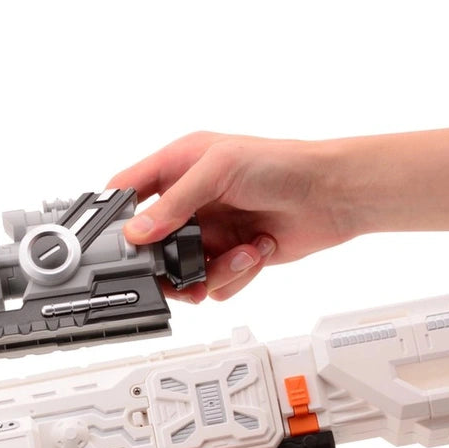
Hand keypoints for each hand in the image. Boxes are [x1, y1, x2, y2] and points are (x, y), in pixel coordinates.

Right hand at [108, 131, 353, 301]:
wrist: (333, 195)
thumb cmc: (285, 164)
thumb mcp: (219, 170)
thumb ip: (173, 203)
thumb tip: (137, 232)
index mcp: (178, 166)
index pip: (128, 190)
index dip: (115, 216)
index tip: (117, 241)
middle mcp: (190, 201)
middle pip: (151, 244)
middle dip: (166, 261)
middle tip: (179, 265)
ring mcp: (209, 231)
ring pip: (181, 271)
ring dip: (210, 271)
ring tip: (237, 255)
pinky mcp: (230, 257)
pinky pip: (212, 283)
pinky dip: (233, 275)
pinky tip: (255, 251)